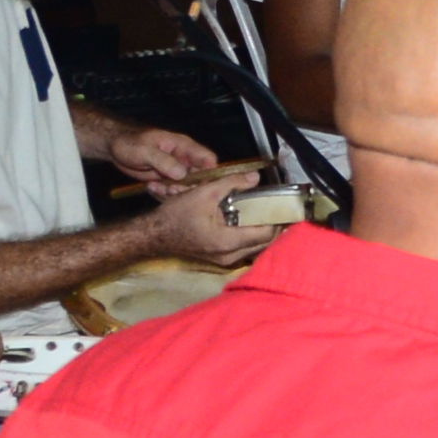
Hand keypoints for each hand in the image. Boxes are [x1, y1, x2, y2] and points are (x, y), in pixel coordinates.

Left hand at [103, 121, 219, 187]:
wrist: (114, 148)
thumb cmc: (130, 143)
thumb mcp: (145, 150)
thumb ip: (164, 161)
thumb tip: (182, 174)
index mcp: (184, 147)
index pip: (207, 159)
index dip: (209, 172)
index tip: (199, 184)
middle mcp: (183, 160)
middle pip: (199, 177)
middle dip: (189, 187)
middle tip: (172, 189)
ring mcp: (175, 171)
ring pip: (186, 186)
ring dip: (174, 191)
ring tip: (158, 188)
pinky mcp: (166, 180)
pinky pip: (172, 190)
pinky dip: (164, 193)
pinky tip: (151, 188)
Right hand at [144, 169, 273, 265]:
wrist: (153, 235)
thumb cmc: (175, 216)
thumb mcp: (204, 193)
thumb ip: (231, 184)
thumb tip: (255, 178)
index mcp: (228, 242)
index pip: (266, 233)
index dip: (278, 219)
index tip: (285, 206)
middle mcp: (230, 256)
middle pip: (264, 243)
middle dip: (274, 226)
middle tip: (279, 208)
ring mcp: (224, 260)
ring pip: (255, 248)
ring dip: (263, 232)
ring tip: (268, 213)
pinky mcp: (220, 258)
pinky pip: (244, 249)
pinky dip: (251, 236)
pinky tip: (251, 222)